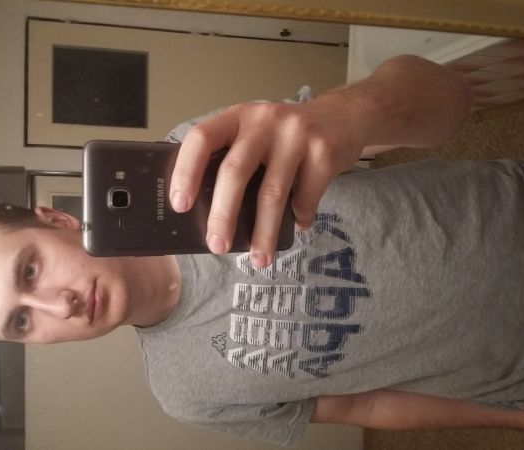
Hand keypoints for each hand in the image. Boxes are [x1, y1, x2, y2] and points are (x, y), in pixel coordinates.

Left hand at [169, 92, 368, 266]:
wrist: (343, 117)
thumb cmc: (285, 135)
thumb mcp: (255, 134)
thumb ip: (233, 159)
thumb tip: (209, 215)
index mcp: (237, 117)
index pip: (202, 138)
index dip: (186, 171)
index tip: (180, 205)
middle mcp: (263, 120)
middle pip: (234, 171)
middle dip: (223, 214)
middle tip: (216, 245)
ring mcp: (295, 134)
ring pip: (272, 193)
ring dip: (263, 232)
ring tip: (258, 258)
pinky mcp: (323, 151)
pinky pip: (305, 197)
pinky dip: (299, 218)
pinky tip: (297, 227)